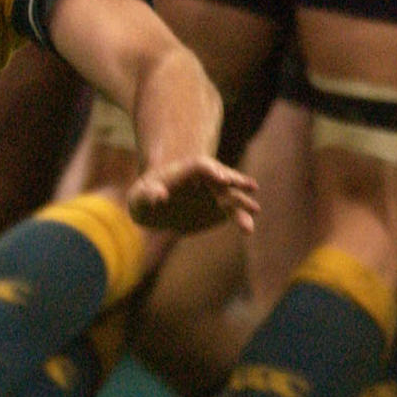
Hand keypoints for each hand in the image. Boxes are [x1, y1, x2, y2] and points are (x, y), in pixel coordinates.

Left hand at [125, 156, 258, 234]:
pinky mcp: (219, 211)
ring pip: (232, 196)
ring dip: (244, 203)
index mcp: (185, 171)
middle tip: (250, 186)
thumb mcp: (140, 196)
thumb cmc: (144, 197)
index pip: (201, 166)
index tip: (221, 179)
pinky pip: (233, 214)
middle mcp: (204, 180)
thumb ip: (148, 194)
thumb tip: (159, 196)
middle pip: (223, 177)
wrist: (154, 209)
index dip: (212, 170)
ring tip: (256, 210)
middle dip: (236, 180)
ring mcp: (214, 194)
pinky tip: (248, 229)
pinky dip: (241, 220)